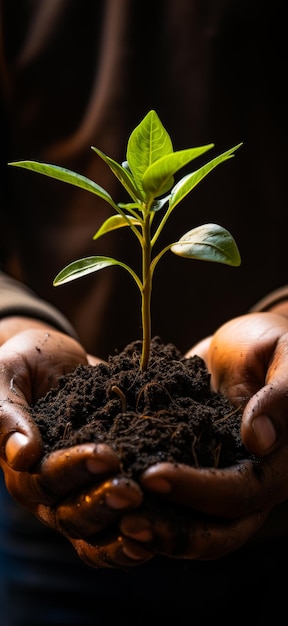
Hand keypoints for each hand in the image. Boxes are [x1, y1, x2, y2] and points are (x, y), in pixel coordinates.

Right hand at [0, 318, 152, 567]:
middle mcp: (49, 490)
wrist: (56, 360)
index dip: (75, 470)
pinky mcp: (107, 489)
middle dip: (102, 505)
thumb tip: (22, 455)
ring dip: (122, 531)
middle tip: (133, 492)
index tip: (107, 456)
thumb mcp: (6, 376)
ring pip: (95, 531)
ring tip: (152, 524)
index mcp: (21, 466)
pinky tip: (162, 533)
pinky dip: (138, 534)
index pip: (44, 480)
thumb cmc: (24, 364)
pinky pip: (119, 526)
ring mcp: (80, 494)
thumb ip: (7, 414)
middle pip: (70, 515)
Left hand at [119, 311, 287, 560]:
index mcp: (280, 463)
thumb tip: (259, 440)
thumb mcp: (282, 353)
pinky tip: (113, 500)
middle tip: (124, 522)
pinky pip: (176, 507)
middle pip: (219, 532)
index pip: (241, 493)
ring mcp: (223, 484)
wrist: (244, 346)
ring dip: (157, 532)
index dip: (198, 491)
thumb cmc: (269, 343)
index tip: (152, 476)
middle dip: (172, 532)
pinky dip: (149, 512)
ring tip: (114, 522)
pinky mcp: (197, 475)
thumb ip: (280, 393)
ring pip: (196, 530)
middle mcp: (254, 484)